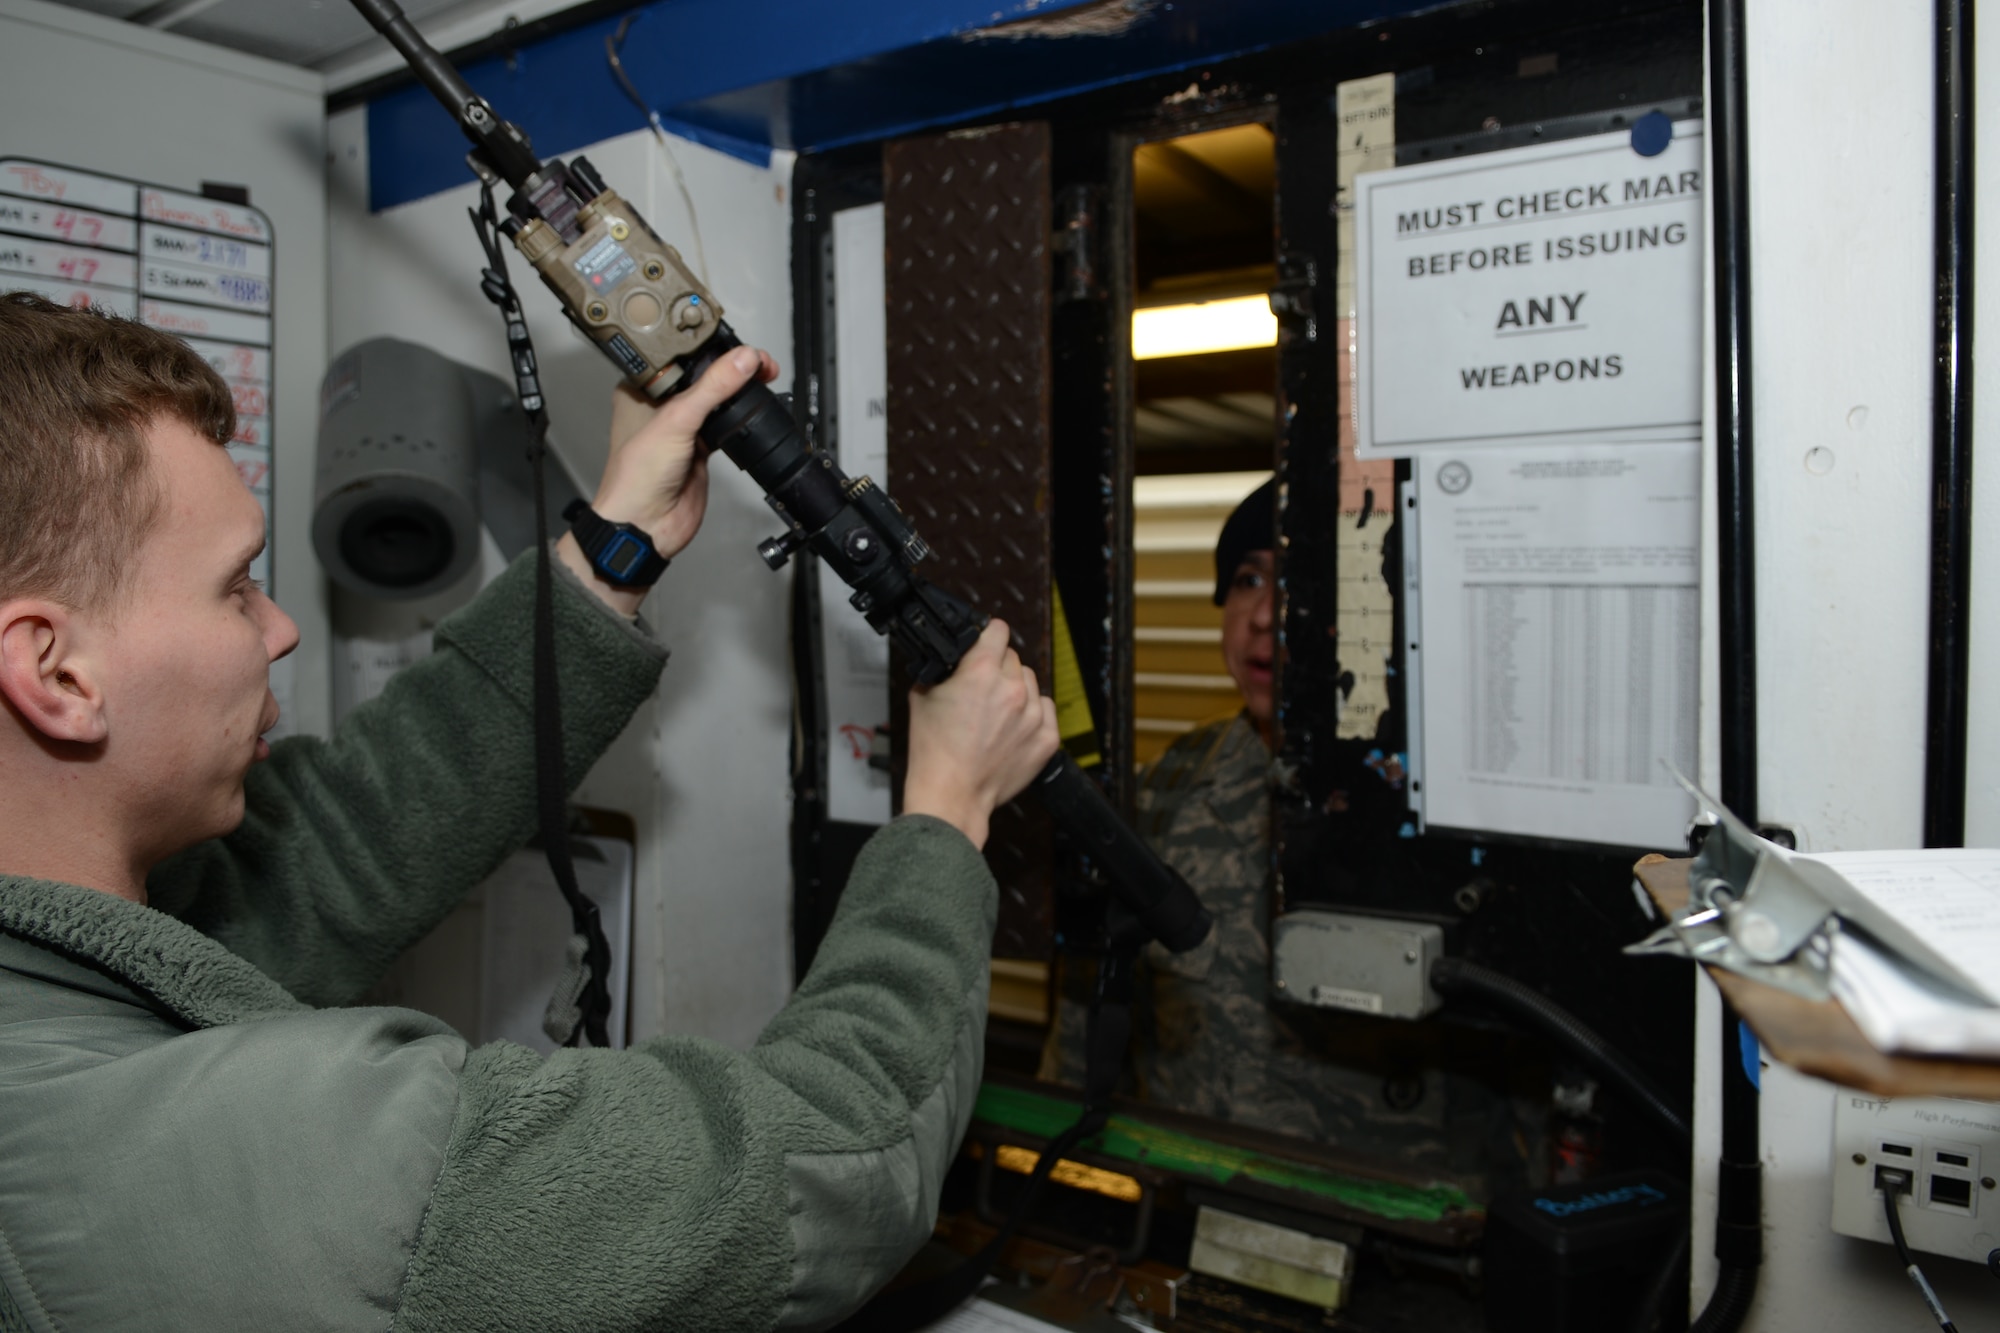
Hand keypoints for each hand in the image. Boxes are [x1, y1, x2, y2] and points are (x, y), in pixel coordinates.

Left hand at [558, 345, 779, 614]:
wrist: (646, 525)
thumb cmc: (637, 477)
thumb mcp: (677, 420)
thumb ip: (713, 388)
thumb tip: (743, 359)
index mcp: (642, 390)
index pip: (682, 356)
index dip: (710, 345)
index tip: (738, 341)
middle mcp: (661, 407)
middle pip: (704, 376)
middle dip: (731, 366)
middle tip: (759, 361)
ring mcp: (682, 428)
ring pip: (717, 399)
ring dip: (739, 390)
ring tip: (762, 376)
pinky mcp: (700, 448)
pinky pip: (725, 424)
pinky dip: (741, 416)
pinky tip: (753, 408)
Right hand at [903, 620, 1059, 849]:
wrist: (952, 794)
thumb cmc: (934, 751)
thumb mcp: (922, 696)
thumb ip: (943, 669)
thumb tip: (952, 658)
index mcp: (980, 672)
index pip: (997, 630)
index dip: (987, 634)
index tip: (985, 642)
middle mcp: (1011, 688)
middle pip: (1013, 658)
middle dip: (997, 668)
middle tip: (981, 690)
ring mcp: (1032, 714)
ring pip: (1030, 682)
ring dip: (1016, 690)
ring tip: (996, 713)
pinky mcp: (1047, 738)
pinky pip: (1045, 708)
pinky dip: (1032, 713)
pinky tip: (1013, 727)